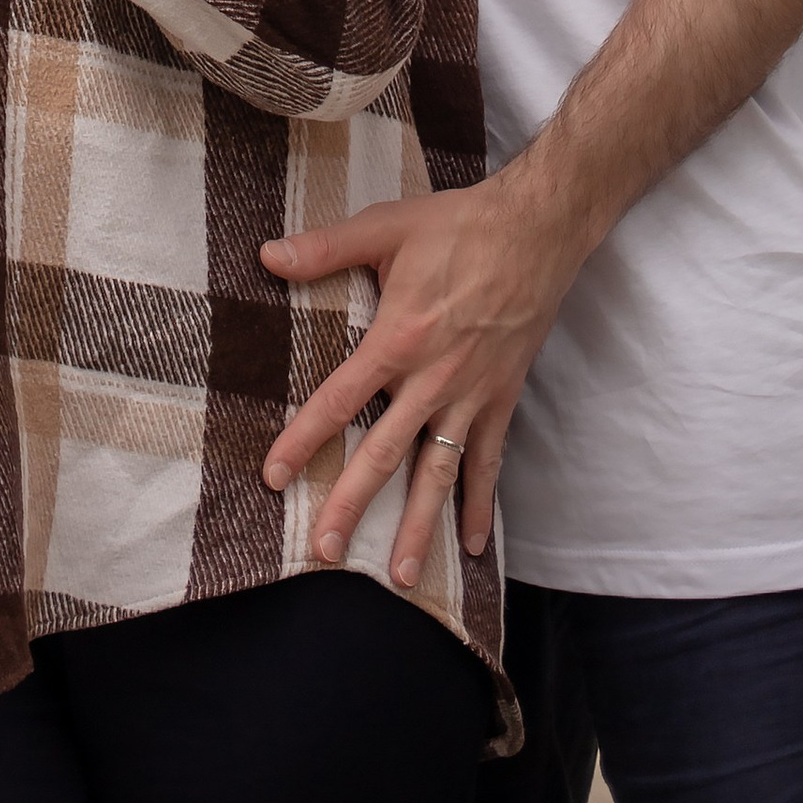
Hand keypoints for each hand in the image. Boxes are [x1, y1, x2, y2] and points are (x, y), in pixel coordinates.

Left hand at [258, 168, 582, 588]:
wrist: (536, 230)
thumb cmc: (457, 226)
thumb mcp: (386, 226)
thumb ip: (326, 248)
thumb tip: (266, 254)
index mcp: (397, 339)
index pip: (338, 401)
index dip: (303, 441)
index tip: (274, 477)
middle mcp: (431, 379)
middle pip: (384, 454)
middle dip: (352, 505)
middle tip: (325, 551)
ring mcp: (470, 395)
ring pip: (438, 473)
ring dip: (420, 526)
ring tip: (403, 576)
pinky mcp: (501, 399)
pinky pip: (488, 462)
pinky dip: (481, 505)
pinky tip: (476, 546)